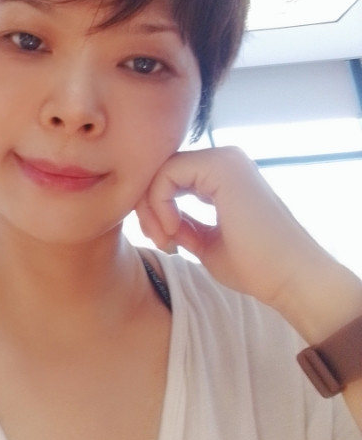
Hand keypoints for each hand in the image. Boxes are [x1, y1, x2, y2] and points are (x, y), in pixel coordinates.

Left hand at [134, 146, 335, 309]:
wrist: (291, 279)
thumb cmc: (254, 266)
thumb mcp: (205, 242)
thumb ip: (182, 224)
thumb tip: (156, 218)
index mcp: (222, 175)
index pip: (169, 178)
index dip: (154, 208)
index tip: (162, 241)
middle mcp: (223, 160)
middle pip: (161, 171)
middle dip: (148, 206)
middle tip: (157, 240)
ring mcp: (224, 160)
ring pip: (161, 170)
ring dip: (151, 207)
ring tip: (165, 239)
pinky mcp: (221, 167)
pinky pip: (167, 173)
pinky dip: (160, 203)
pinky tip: (174, 230)